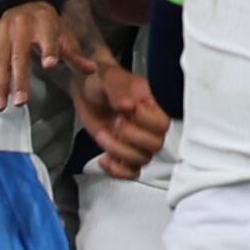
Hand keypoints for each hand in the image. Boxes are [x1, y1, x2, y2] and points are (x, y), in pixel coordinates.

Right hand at [0, 0, 83, 108]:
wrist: (24, 3)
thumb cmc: (47, 25)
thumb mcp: (63, 34)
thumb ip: (74, 54)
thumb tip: (92, 70)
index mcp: (43, 23)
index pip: (48, 38)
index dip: (49, 50)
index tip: (50, 65)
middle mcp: (20, 25)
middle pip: (19, 56)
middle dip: (19, 80)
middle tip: (20, 102)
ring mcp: (1, 31)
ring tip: (0, 104)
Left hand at [67, 44, 168, 177]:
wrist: (87, 89)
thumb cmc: (102, 80)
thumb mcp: (108, 76)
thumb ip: (119, 88)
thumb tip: (129, 105)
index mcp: (152, 106)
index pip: (162, 125)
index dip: (144, 121)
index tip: (126, 109)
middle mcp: (147, 126)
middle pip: (156, 145)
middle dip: (131, 136)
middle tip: (115, 122)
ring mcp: (135, 142)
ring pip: (142, 160)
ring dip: (119, 151)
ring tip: (103, 135)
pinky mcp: (122, 153)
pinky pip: (130, 172)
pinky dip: (116, 170)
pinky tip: (104, 158)